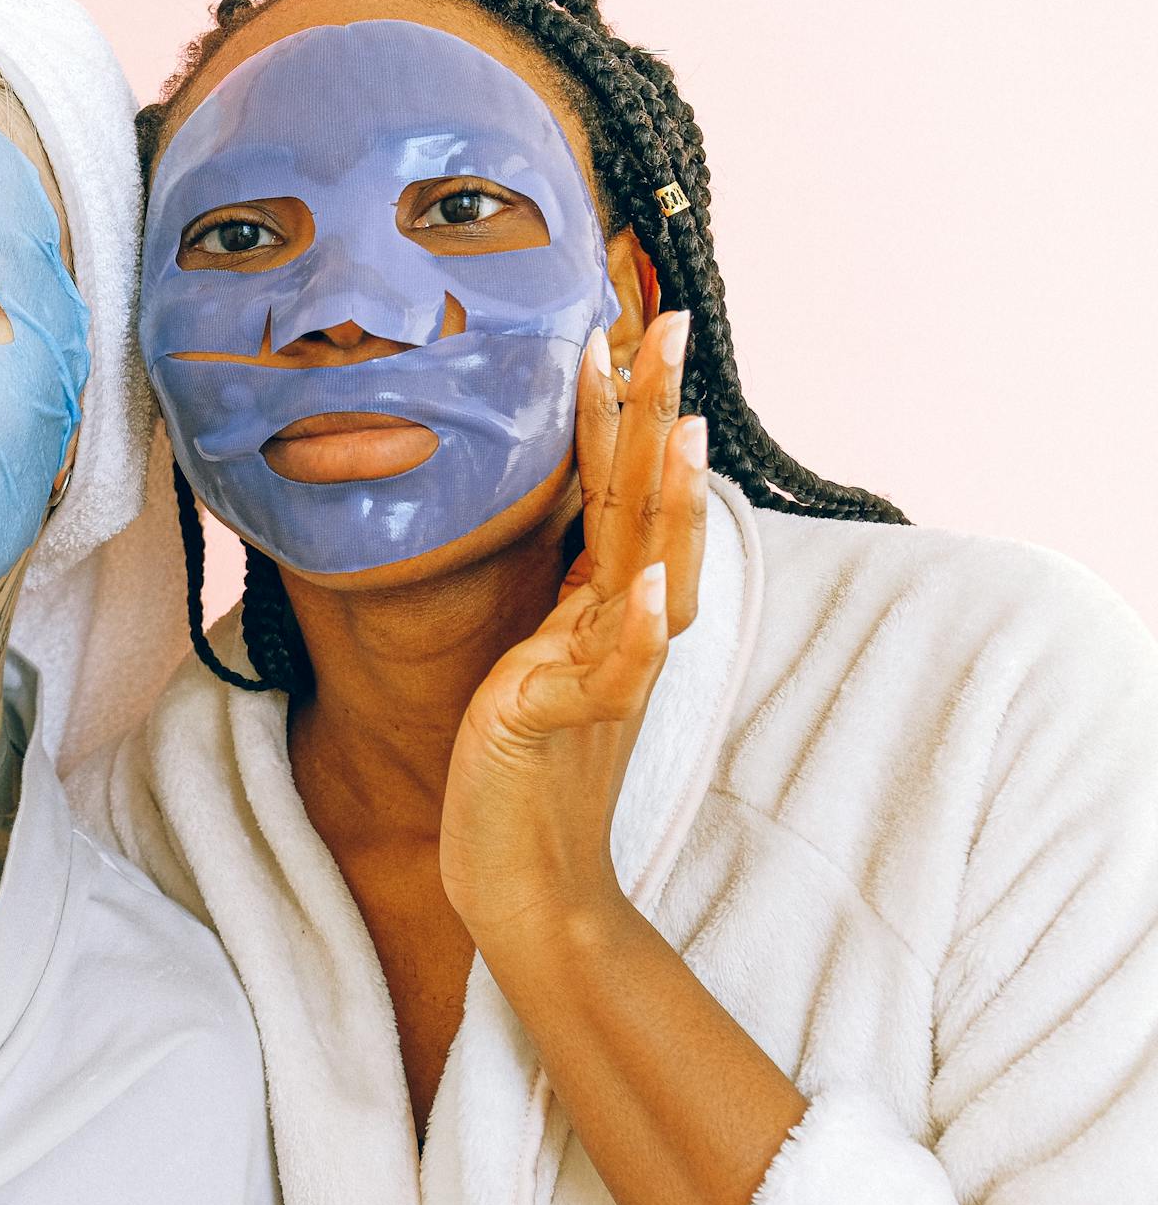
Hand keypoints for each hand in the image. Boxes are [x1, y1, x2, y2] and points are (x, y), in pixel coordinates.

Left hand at [438, 311, 708, 948]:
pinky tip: (647, 591)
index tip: (615, 326)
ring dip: (670, 504)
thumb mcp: (543, 661)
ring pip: (651, 575)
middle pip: (651, 508)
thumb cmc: (523, 772)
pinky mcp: (565, 728)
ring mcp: (601, 678)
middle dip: (657, 414)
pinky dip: (635, 634)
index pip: (621, 491)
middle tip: (667, 320)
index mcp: (608, 609)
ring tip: (681, 428)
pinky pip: (615, 676)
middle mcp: (620, 631)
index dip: (620, 411)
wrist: (526, 884)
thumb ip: (571, 598)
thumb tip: (581, 531)